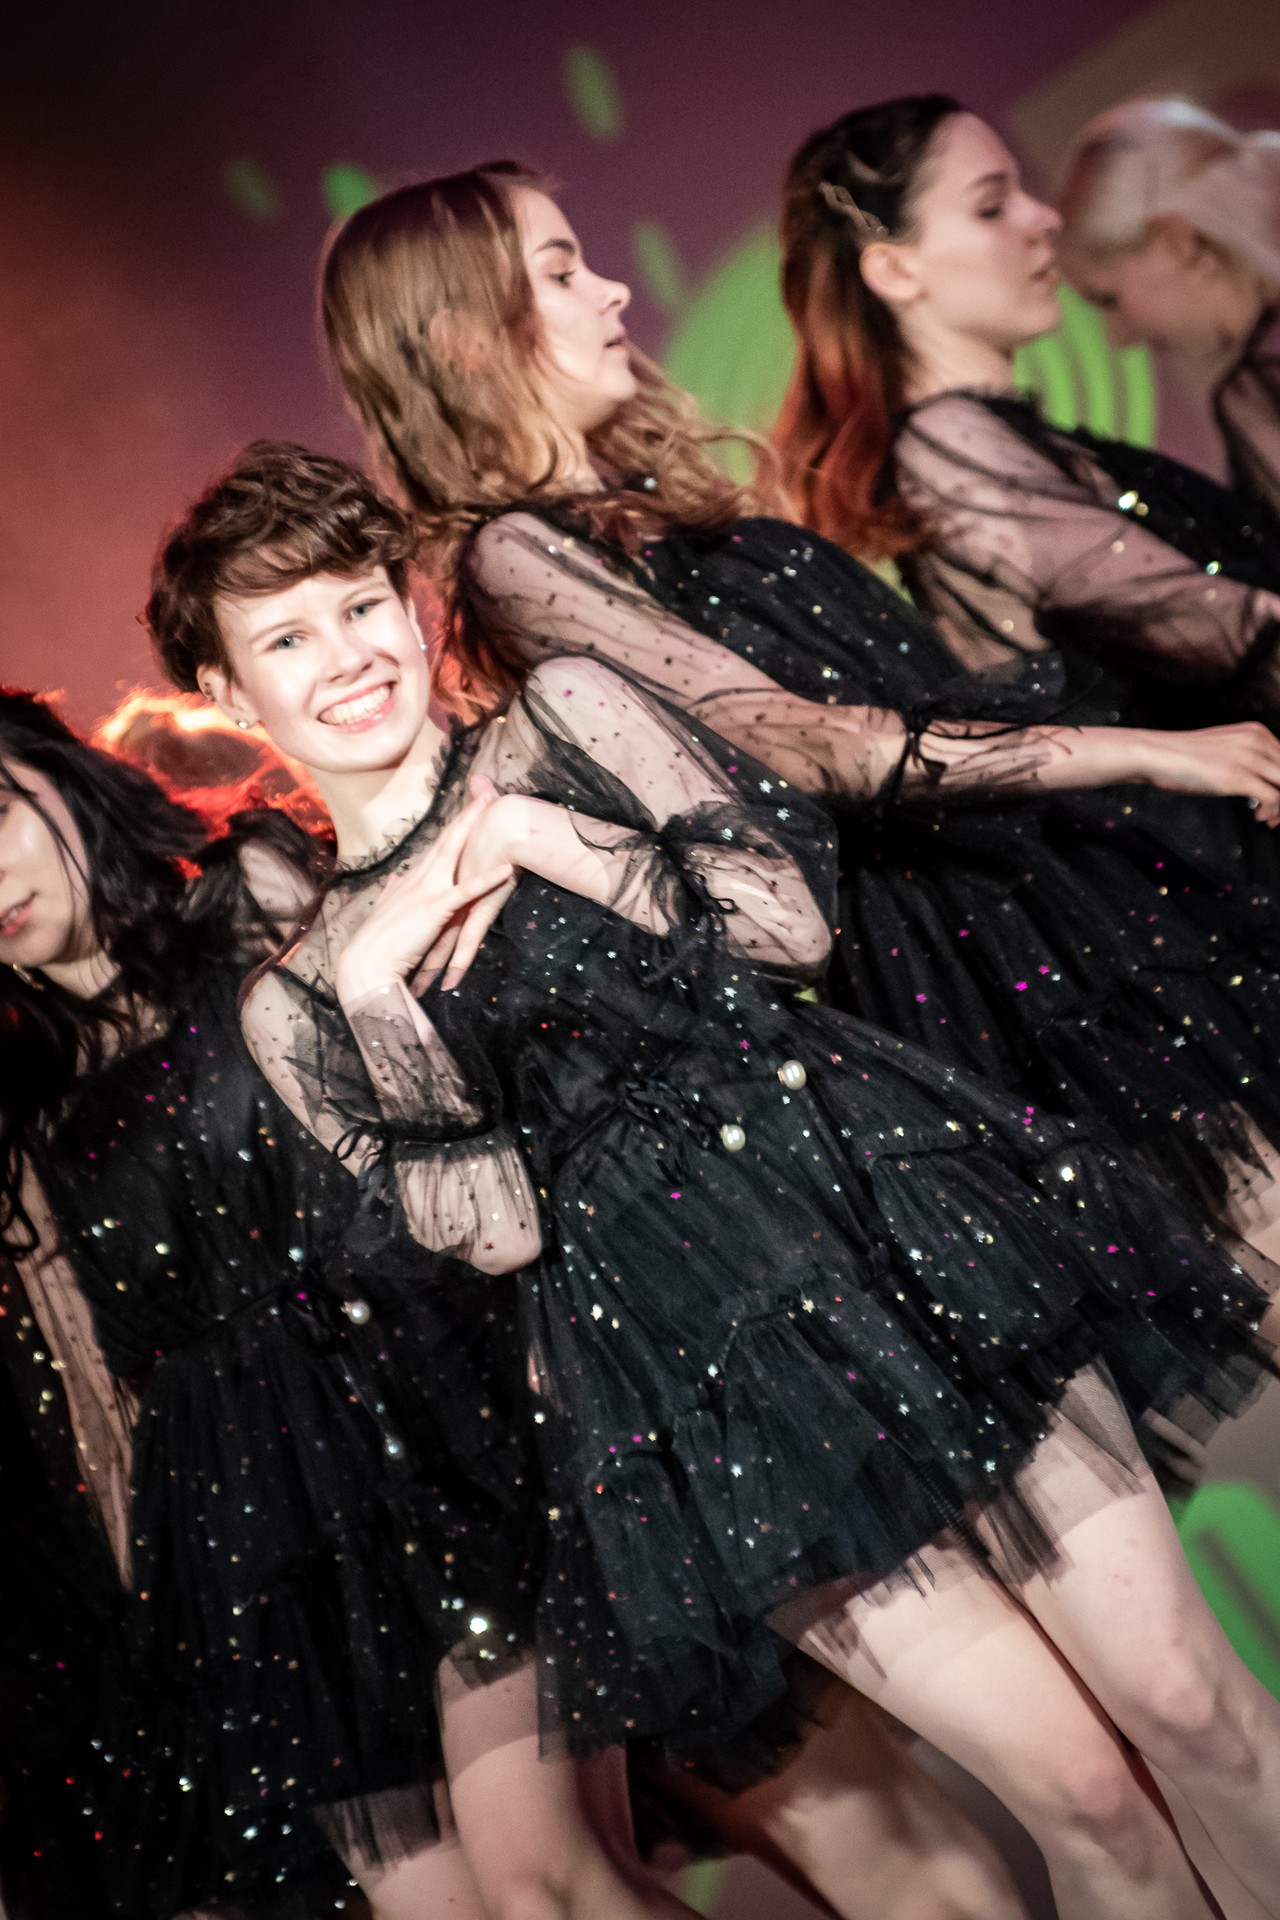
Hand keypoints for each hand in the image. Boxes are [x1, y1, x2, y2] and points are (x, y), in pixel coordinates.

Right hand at [335, 785, 513, 1003]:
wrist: (367, 963)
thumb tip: (396, 878)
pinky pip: (466, 891)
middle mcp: (420, 878)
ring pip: (454, 853)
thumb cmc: (378, 942)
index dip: (454, 827)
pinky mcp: (436, 910)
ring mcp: (428, 891)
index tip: (467, 807)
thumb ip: (393, 893)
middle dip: (466, 816)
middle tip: (485, 793)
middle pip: (447, 840)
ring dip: (473, 829)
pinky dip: (486, 878)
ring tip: (491, 808)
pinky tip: (506, 868)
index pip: (437, 847)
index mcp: (411, 880)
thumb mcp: (386, 911)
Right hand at [1138, 723, 1279, 825]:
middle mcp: (1258, 741)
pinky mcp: (1238, 777)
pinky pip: (1274, 798)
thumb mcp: (1222, 747)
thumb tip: (1258, 776)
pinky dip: (1271, 811)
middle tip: (1274, 815)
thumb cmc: (1182, 756)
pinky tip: (1257, 816)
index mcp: (1257, 732)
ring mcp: (1249, 758)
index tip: (1275, 800)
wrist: (1156, 754)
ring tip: (1267, 818)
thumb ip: (1244, 755)